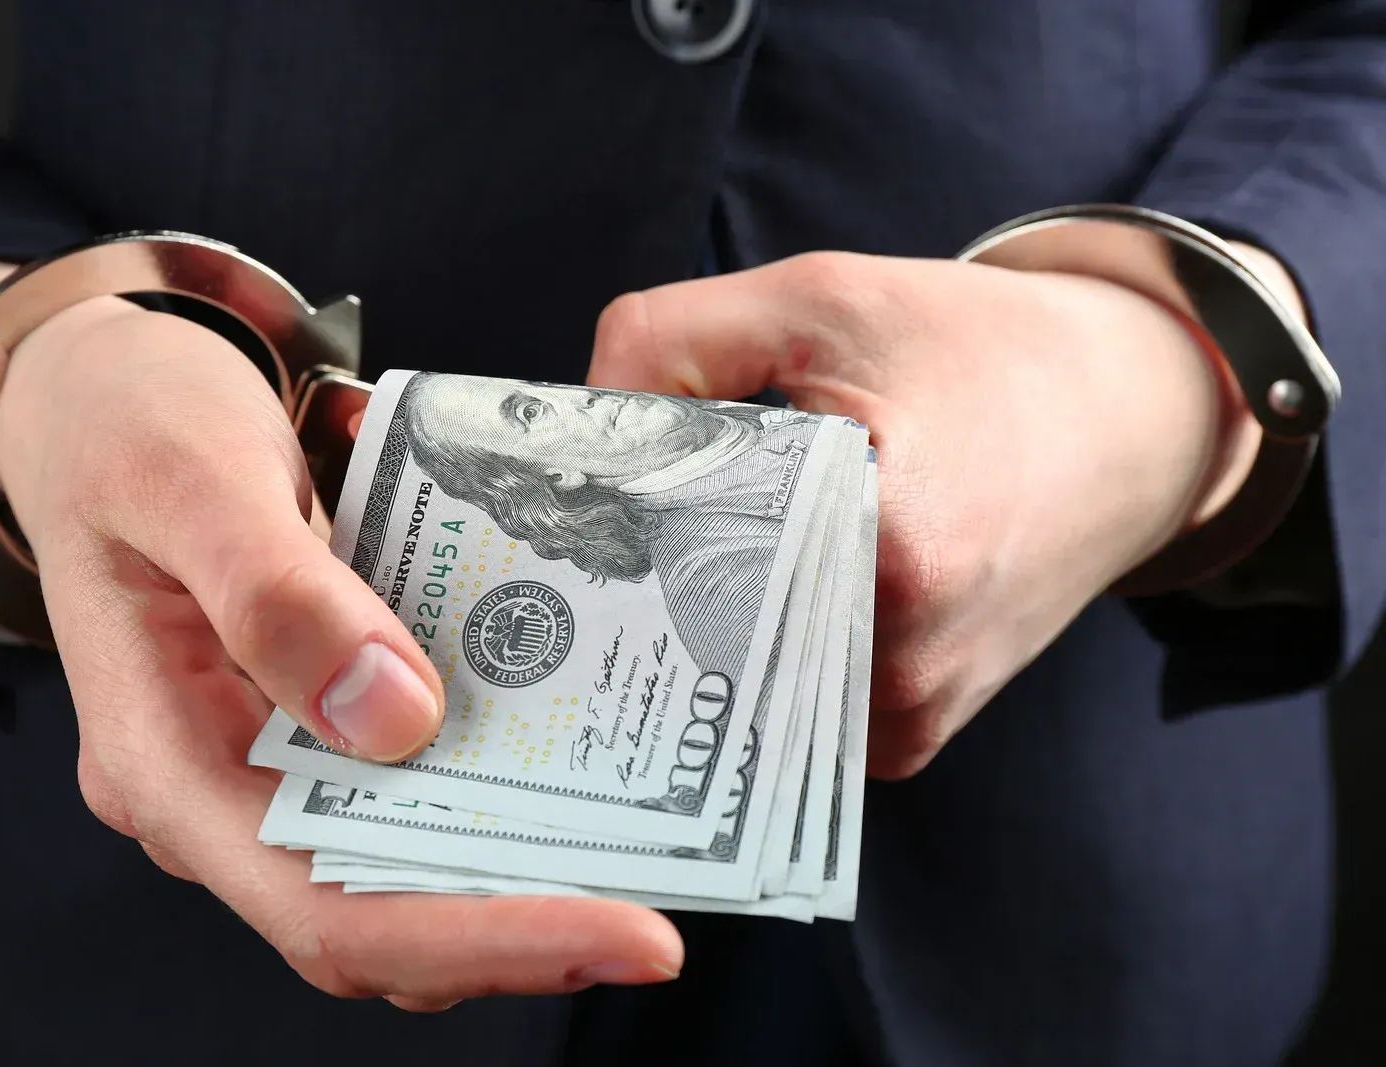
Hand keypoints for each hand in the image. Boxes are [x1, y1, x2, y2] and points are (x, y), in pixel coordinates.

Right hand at [0, 270, 682, 1008]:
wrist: (92, 386)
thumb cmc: (123, 419)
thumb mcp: (187, 477)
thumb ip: (276, 595)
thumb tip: (396, 723)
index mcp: (161, 760)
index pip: (325, 909)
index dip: (480, 940)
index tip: (627, 935)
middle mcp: (213, 793)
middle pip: (377, 912)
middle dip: (523, 920)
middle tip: (670, 904)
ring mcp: (260, 765)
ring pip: (398, 864)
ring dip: (518, 865)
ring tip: (652, 837)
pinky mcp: (306, 724)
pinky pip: (405, 789)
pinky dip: (490, 790)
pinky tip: (579, 754)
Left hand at [587, 251, 1263, 777]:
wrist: (1131, 419)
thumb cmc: (978, 350)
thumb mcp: (820, 299)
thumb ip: (672, 341)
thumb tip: (575, 428)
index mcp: (886, 540)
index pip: (676, 556)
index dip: (615, 516)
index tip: (575, 493)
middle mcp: (903, 656)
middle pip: (694, 630)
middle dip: (645, 570)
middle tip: (615, 517)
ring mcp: (909, 713)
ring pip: (733, 674)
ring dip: (701, 612)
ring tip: (708, 537)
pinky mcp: (913, 736)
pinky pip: (784, 701)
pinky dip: (758, 645)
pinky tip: (772, 580)